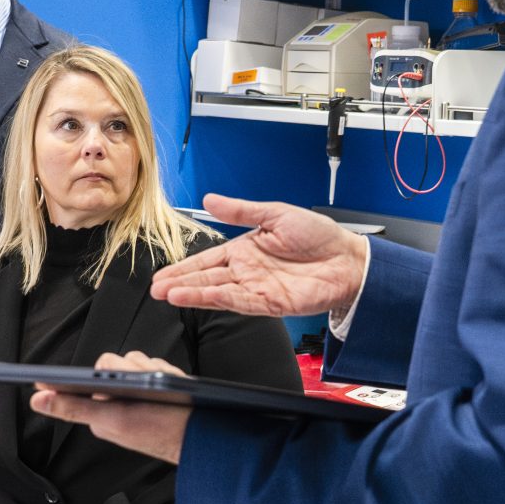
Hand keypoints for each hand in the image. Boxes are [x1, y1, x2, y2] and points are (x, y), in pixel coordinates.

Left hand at [30, 350, 190, 464]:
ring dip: (152, 369)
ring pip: (136, 360)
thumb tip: (37, 398)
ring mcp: (136, 392)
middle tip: (148, 386)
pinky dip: (166, 371)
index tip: (111, 379)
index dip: (101, 373)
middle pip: (114, 362)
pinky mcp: (155, 387)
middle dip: (134, 368)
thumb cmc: (160, 432)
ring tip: (164, 390)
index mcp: (99, 409)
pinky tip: (174, 387)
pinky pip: (155, 365)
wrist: (204, 437)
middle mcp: (115, 399)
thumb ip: (74, 407)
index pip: (91, 375)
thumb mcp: (112, 420)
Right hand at [151, 194, 369, 318]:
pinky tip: (201, 298)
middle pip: (206, 279)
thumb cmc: (319, 236)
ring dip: (193, 294)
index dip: (184, 267)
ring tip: (169, 295)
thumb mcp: (275, 213)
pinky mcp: (271, 303)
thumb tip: (210, 200)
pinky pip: (240, 302)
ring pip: (218, 292)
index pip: (207, 259)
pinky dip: (219, 300)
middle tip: (156, 289)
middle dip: (180, 284)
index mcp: (246, 249)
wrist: (348, 259)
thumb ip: (242, 210)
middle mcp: (248, 271)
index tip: (162, 274)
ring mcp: (258, 288)